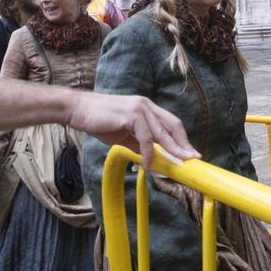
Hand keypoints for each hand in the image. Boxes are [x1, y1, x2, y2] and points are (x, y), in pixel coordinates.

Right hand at [69, 93, 198, 161]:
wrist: (78, 110)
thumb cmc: (100, 121)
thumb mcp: (124, 134)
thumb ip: (138, 143)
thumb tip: (151, 157)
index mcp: (146, 107)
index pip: (170, 123)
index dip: (182, 138)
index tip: (189, 152)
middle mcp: (146, 105)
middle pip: (172, 126)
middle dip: (183, 144)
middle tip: (192, 158)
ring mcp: (139, 108)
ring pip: (161, 133)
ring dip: (171, 150)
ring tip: (177, 164)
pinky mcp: (130, 115)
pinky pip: (145, 138)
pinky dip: (149, 153)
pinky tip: (148, 164)